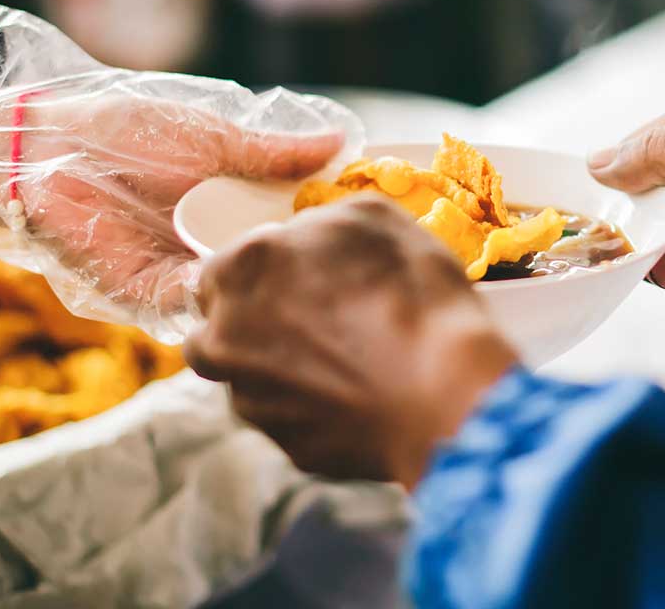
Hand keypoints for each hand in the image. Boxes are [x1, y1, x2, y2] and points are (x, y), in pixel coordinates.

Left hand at [0, 7, 357, 341]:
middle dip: (307, 280)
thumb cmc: (121, 131)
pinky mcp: (148, 297)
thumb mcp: (213, 139)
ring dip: (271, 297)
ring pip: (240, 299)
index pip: (289, 239)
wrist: (41, 147)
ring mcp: (181, 277)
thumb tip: (342, 145)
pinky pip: (196, 308)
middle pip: (271, 276)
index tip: (373, 239)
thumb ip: (275, 154)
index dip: (325, 242)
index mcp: (230, 214)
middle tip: (357, 276)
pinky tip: (260, 293)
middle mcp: (211, 251)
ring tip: (318, 292)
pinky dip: (224, 302)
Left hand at [185, 196, 516, 486]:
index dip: (256, 276)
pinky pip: (292, 422)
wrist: (448, 391)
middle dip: (250, 328)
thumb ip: (318, 222)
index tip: (292, 281)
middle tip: (308, 324)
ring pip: (249, 383)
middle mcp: (226, 340)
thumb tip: (305, 237)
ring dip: (278, 372)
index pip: (216, 273)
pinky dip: (314, 411)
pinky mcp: (288, 447)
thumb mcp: (370, 218)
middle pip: (217, 333)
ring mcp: (252, 402)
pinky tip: (357, 397)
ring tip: (340, 363)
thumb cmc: (412, 294)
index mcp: (239, 273)